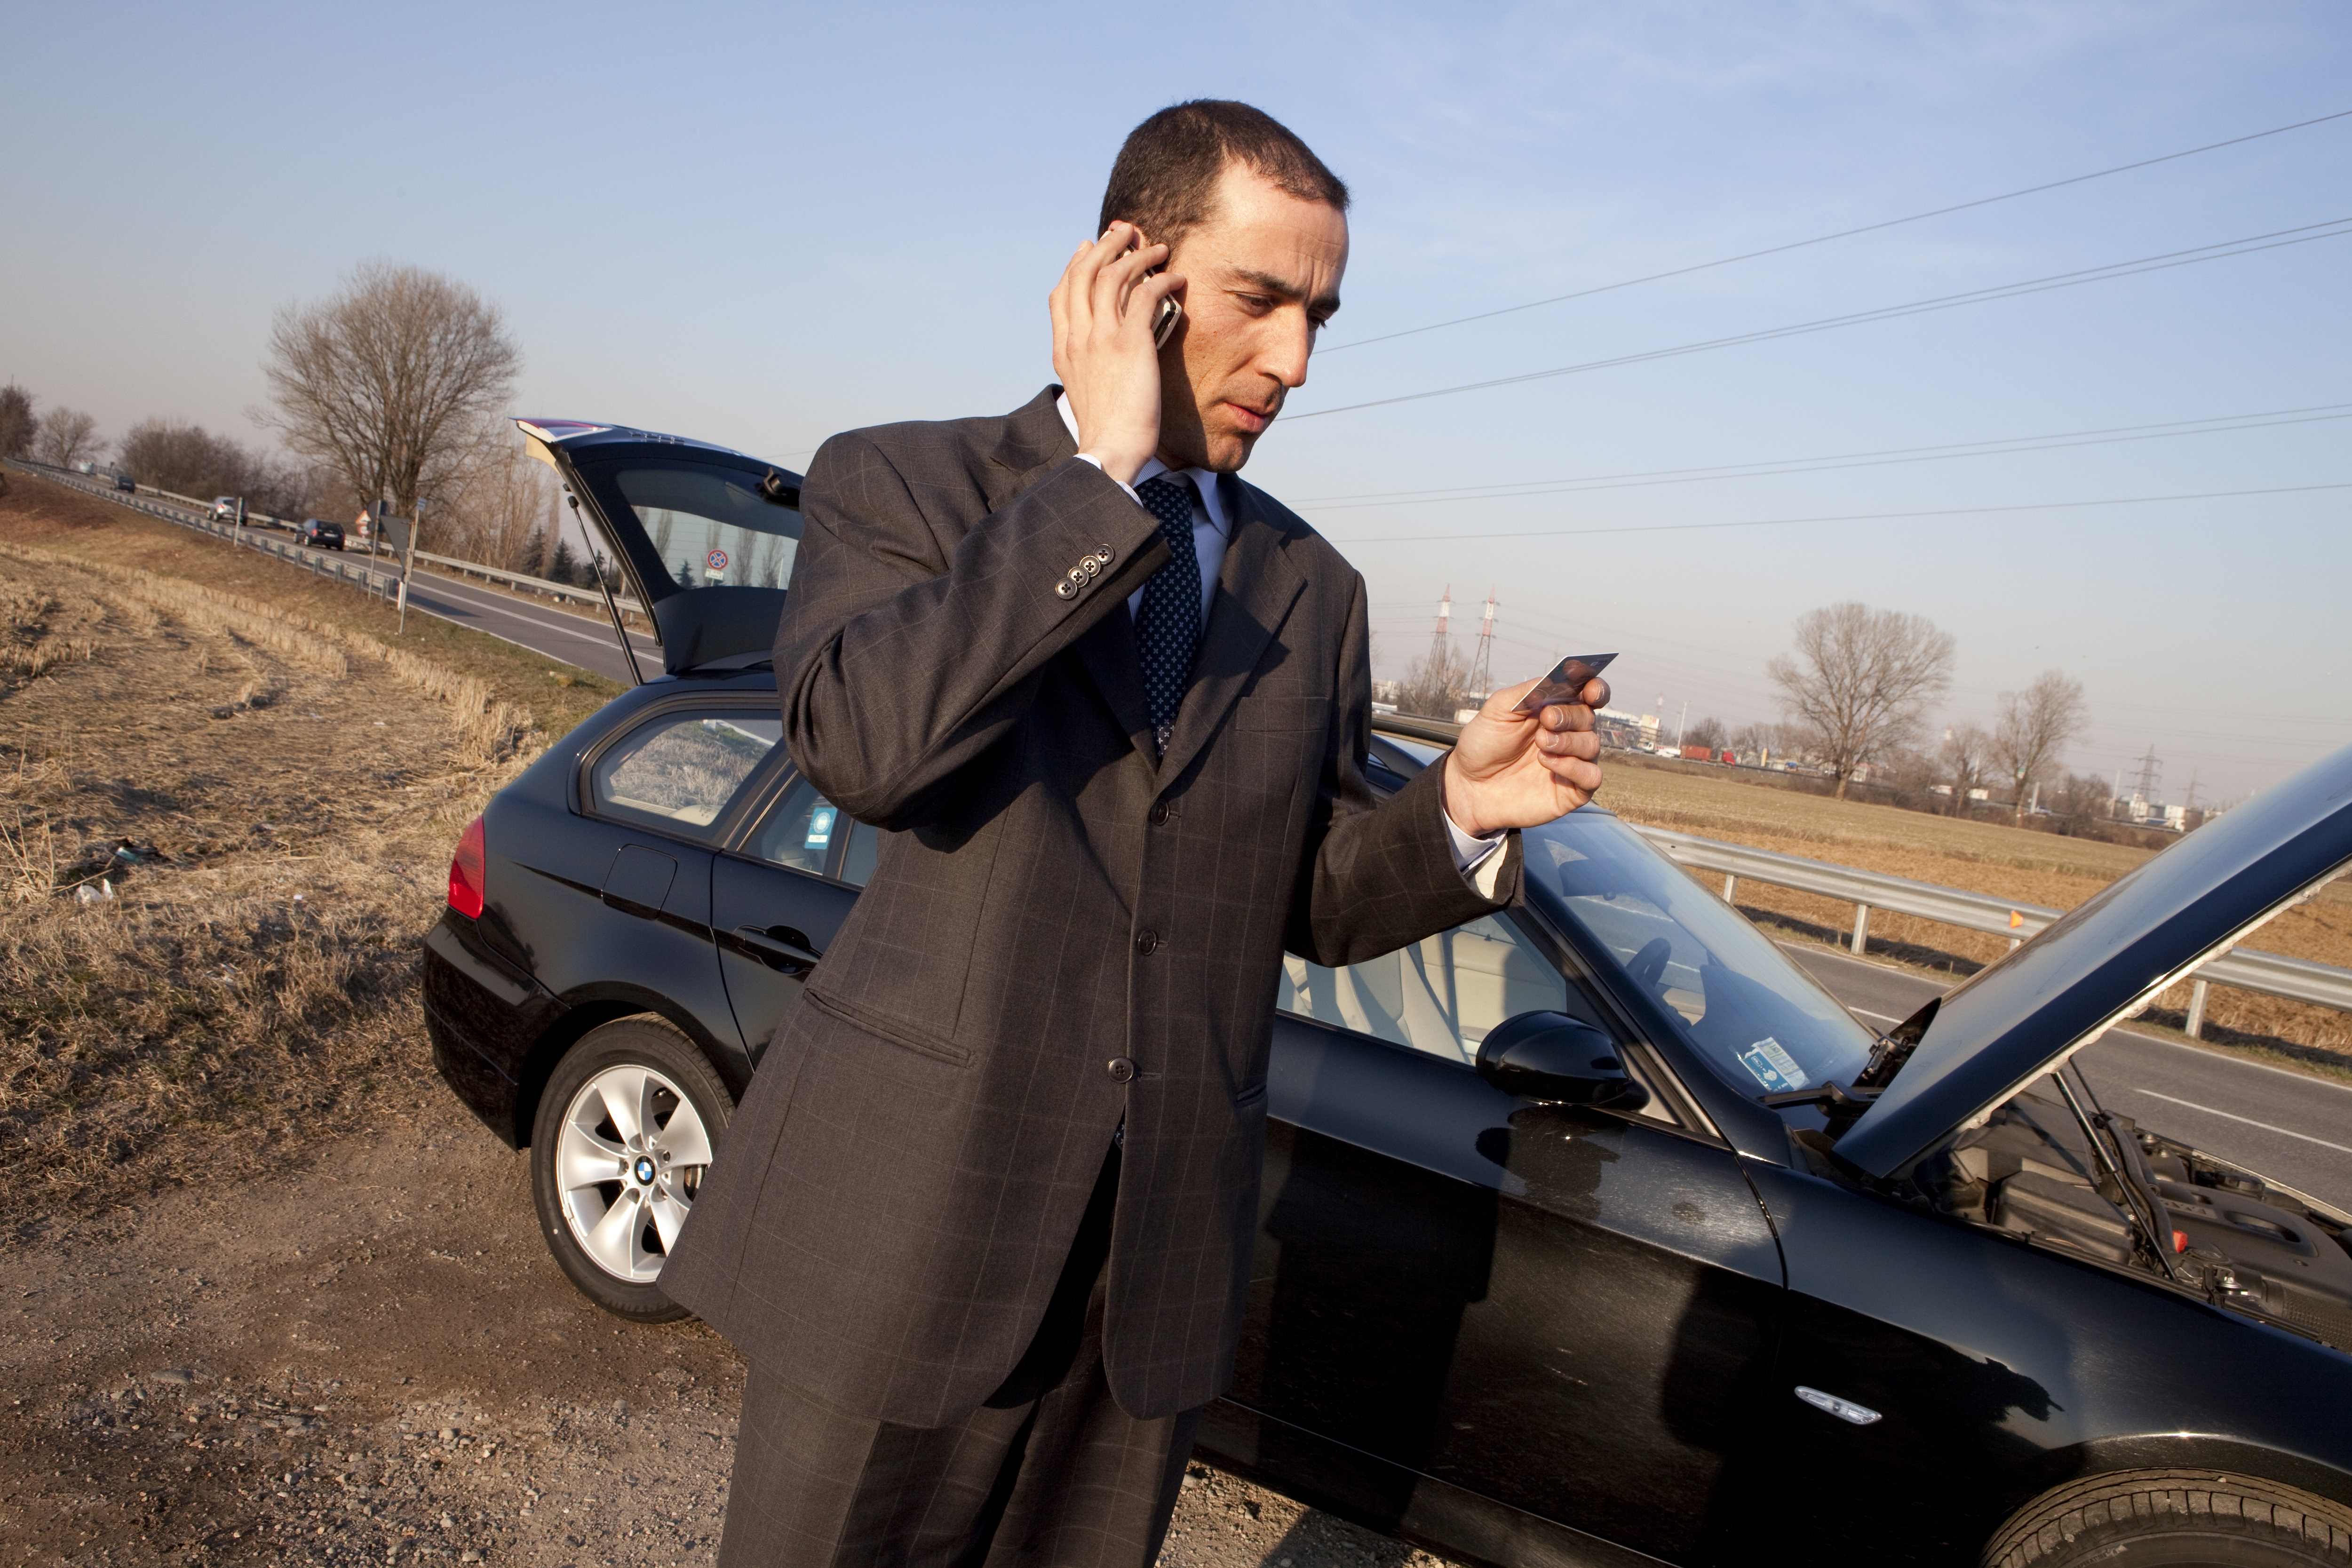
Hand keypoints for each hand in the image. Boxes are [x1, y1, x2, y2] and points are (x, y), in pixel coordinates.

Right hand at [1049, 222, 1180, 484]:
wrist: (1110, 449)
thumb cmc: (1106, 429)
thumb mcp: (1085, 391)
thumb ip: (1088, 365)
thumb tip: (1102, 354)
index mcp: (1064, 348)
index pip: (1062, 293)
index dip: (1075, 265)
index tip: (1089, 248)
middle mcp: (1078, 336)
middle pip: (1084, 273)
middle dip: (1106, 246)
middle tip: (1126, 233)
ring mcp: (1101, 337)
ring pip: (1114, 275)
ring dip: (1137, 254)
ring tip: (1158, 247)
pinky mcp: (1130, 342)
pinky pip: (1145, 294)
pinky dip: (1161, 278)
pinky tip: (1176, 277)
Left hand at [1442, 672, 1611, 837]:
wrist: (1469, 784)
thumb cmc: (1484, 745)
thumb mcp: (1497, 709)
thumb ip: (1527, 692)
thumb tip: (1557, 679)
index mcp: (1555, 710)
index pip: (1588, 695)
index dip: (1595, 689)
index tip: (1589, 688)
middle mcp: (1568, 734)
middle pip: (1589, 717)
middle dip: (1571, 715)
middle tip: (1547, 719)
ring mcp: (1572, 762)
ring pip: (1592, 745)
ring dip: (1569, 741)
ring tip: (1541, 742)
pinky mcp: (1572, 791)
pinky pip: (1592, 776)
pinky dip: (1574, 767)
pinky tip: (1548, 762)